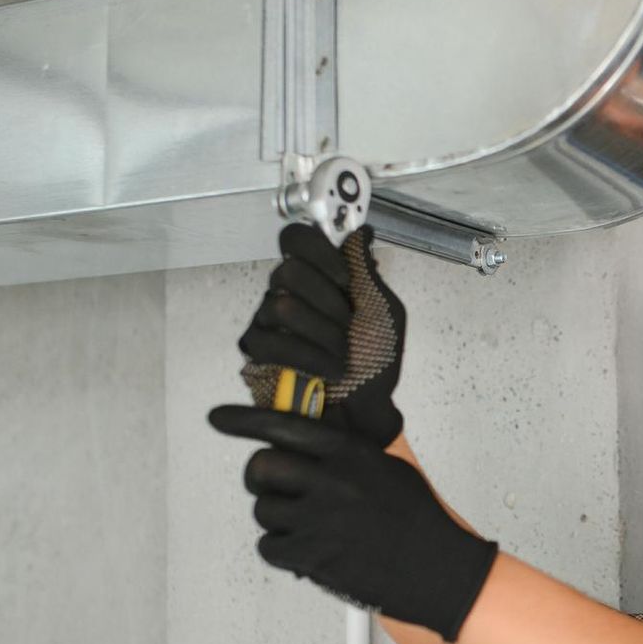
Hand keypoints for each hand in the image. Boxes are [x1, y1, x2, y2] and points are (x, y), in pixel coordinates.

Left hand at [206, 404, 498, 642]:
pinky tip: (307, 550)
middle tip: (275, 488)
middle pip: (261, 467)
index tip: (219, 418)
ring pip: (263, 510)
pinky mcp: (312, 556)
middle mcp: (332, 482)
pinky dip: (281, 550)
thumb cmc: (418, 522)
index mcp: (351, 454)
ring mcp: (319, 520)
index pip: (284, 426)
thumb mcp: (388, 469)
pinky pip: (269, 547)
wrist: (439, 571)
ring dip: (277, 519)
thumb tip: (307, 446)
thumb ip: (346, 455)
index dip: (244, 421)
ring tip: (308, 527)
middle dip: (261, 478)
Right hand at [237, 222, 405, 447]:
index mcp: (318, 278)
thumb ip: (367, 273)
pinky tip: (328, 370)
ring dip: (322, 334)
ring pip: (281, 306)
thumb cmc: (376, 363)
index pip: (296, 239)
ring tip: (342, 355)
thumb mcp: (385, 312)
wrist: (368, 411)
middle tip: (348, 327)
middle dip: (328, 304)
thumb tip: (360, 232)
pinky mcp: (257, 354)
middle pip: (288, 271)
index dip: (318, 252)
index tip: (345, 280)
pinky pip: (267, 342)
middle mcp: (287, 293)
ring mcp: (268, 322)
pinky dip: (308, 357)